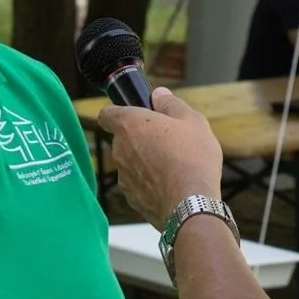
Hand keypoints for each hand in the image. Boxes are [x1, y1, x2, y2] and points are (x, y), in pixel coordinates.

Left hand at [98, 88, 224, 226]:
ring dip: (145, 161)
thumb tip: (158, 94)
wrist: (191, 204)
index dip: (119, 112)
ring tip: (173, 165)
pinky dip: (149, 183)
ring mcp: (123, 177)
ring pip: (130, 163)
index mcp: (129, 124)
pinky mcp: (131, 199)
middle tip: (167, 140)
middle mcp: (119, 150)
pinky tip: (171, 184)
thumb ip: (171, 104)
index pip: (107, 114)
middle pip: (123, 139)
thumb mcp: (191, 120)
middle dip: (140, 138)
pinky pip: (138, 184)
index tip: (136, 115)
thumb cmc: (191, 157)